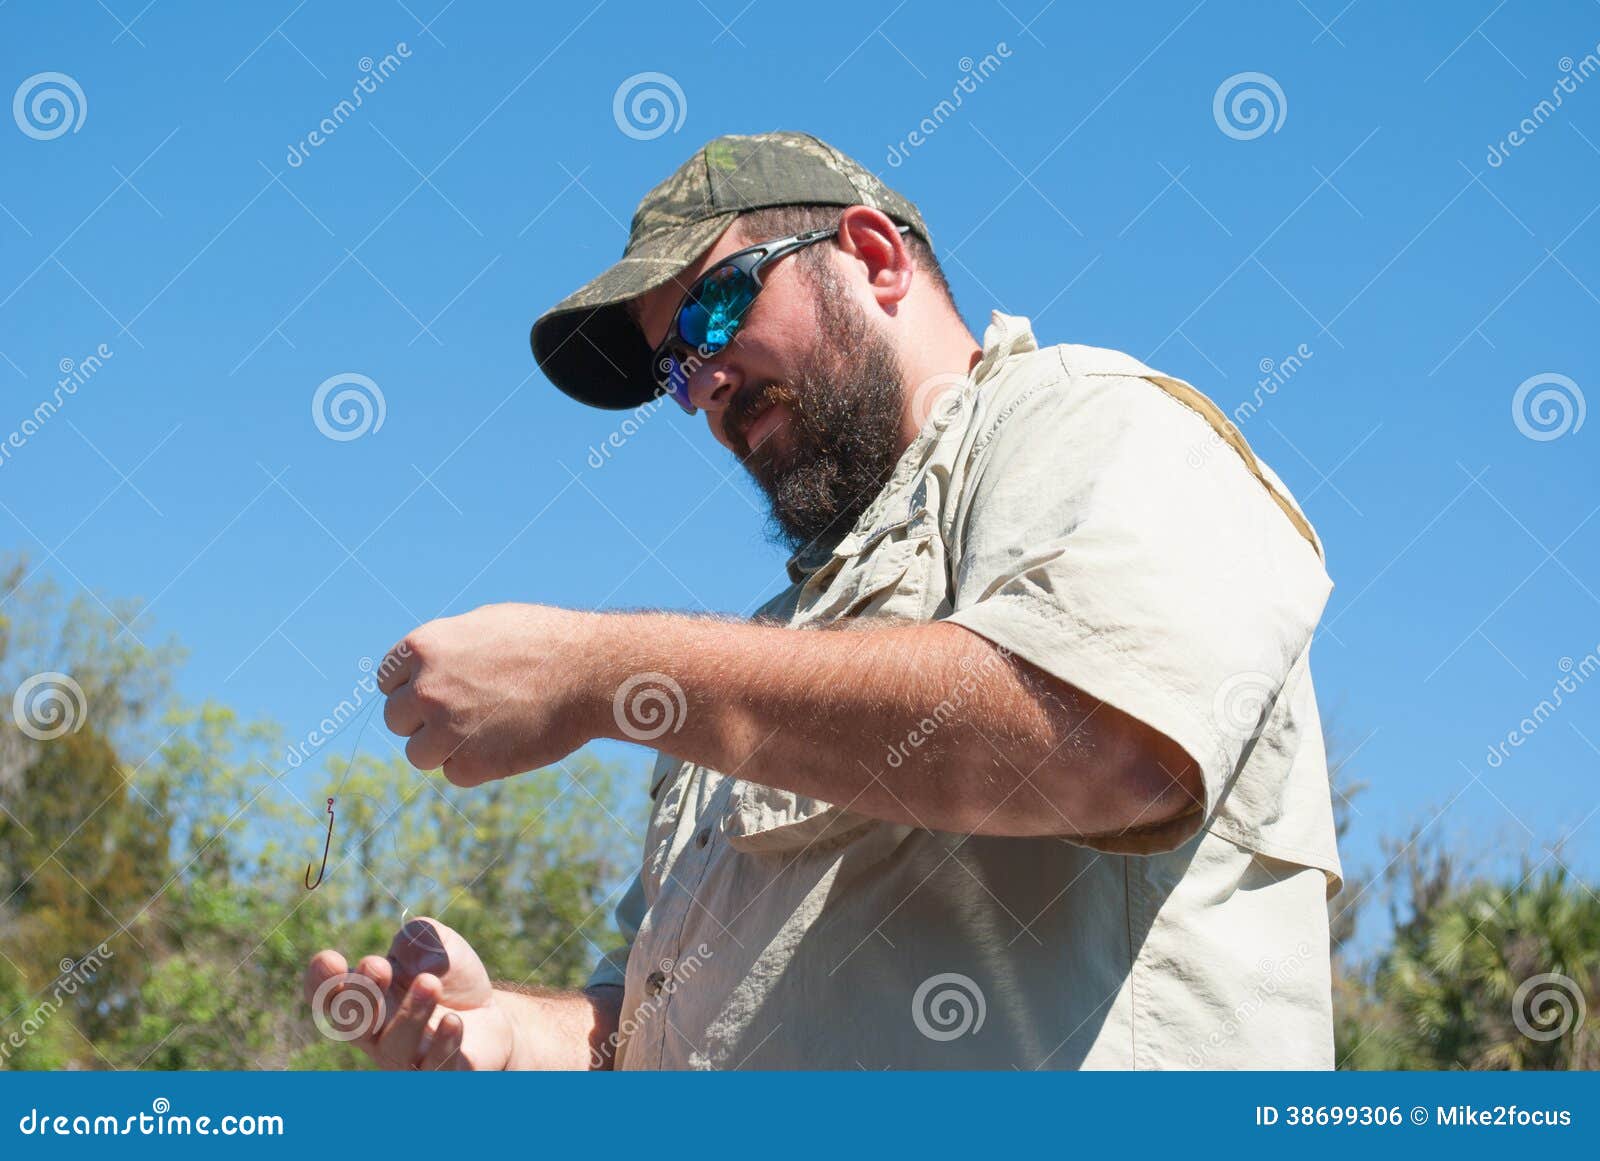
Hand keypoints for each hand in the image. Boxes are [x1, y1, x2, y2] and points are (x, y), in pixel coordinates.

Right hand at [304, 917, 512, 1069]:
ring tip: (430, 982)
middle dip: (360, 996)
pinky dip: (443, 1046)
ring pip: (395, 1048)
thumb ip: (419, 935)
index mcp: (366, 998)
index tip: (331, 958)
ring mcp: (407, 1060)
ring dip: (410, 1014)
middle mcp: (378, 1035)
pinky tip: (453, 1021)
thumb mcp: (437, 945)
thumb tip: (410, 948)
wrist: (492, 1014)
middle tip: (377, 966)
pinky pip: (435, 1070)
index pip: (328, 996)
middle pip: (353, 1026)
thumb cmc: (450, 978)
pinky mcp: (441, 1077)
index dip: (320, 981)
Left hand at [379, 603, 600, 785]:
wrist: (590, 672)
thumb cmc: (545, 642)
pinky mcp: (470, 765)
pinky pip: (454, 774)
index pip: (388, 681)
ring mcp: (445, 730)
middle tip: (466, 714)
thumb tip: (421, 669)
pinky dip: (477, 765)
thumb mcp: (485, 625)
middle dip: (424, 720)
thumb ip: (446, 649)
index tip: (440, 692)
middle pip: (397, 719)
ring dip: (444, 748)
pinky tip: (508, 743)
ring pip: (418, 753)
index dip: (414, 687)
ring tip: (487, 731)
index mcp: (422, 648)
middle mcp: (425, 690)